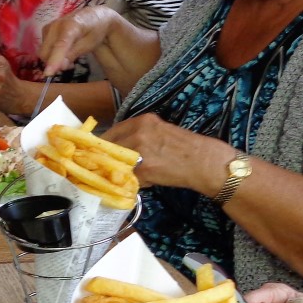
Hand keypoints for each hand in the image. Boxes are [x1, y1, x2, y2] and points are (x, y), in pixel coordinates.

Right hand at [39, 4, 119, 77]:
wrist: (93, 16)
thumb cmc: (94, 31)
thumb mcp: (89, 44)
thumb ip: (73, 54)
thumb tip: (60, 66)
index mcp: (70, 26)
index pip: (60, 45)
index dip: (54, 60)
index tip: (48, 74)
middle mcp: (56, 25)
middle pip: (46, 52)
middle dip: (54, 62)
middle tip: (70, 65)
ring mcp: (49, 26)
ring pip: (43, 51)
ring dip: (53, 59)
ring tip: (69, 57)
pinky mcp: (46, 30)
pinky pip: (44, 47)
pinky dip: (51, 53)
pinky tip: (62, 51)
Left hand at [102, 113, 234, 194]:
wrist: (204, 161)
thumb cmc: (186, 147)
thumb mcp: (160, 132)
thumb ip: (139, 136)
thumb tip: (117, 149)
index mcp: (142, 121)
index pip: (111, 132)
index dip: (103, 145)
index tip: (98, 153)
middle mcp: (138, 132)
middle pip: (108, 147)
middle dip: (106, 158)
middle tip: (105, 167)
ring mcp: (139, 150)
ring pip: (116, 162)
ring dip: (118, 170)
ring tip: (125, 175)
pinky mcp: (143, 168)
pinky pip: (129, 176)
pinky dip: (133, 180)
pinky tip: (142, 181)